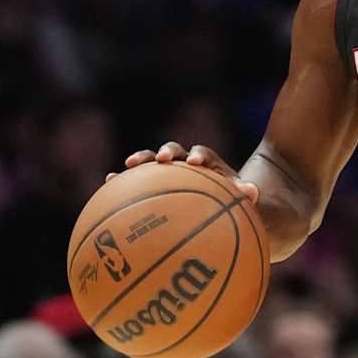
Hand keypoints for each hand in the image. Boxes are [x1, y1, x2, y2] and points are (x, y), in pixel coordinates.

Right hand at [114, 143, 259, 203]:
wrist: (223, 206)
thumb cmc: (233, 206)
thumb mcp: (245, 203)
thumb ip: (248, 198)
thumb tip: (252, 191)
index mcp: (210, 167)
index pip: (204, 155)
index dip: (200, 155)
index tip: (196, 161)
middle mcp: (188, 166)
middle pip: (176, 151)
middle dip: (167, 151)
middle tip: (162, 158)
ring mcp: (171, 174)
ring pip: (154, 163)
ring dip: (142, 160)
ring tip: (127, 165)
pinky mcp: (156, 184)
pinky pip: (139, 182)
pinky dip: (124, 180)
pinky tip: (105, 184)